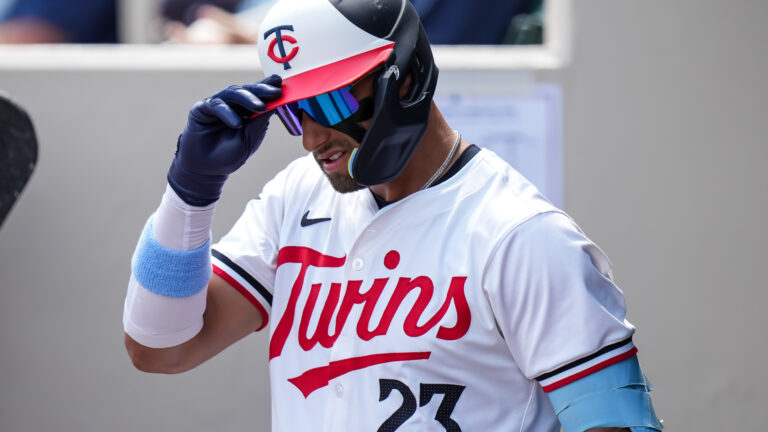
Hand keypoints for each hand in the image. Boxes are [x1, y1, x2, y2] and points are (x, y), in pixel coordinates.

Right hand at [168, 75, 281, 205]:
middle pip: (247, 90)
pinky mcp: (201, 109)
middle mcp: (231, 104)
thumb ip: (260, 122)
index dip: (269, 88)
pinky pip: (215, 105)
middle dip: (262, 90)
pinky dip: (227, 113)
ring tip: (260, 107)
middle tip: (275, 92)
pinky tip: (237, 123)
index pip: (258, 95)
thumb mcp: (250, 139)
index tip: (282, 85)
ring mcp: (216, 105)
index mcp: (246, 110)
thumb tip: (275, 104)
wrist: (206, 171)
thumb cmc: (229, 155)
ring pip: (232, 93)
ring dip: (248, 98)